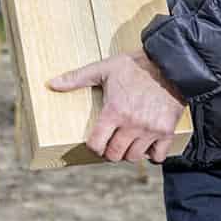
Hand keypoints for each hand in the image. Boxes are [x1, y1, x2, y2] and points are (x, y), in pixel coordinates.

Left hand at [48, 50, 185, 162]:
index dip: (93, 147)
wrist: (169, 63)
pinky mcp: (167, 131)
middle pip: (115, 155)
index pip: (97, 144)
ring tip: (127, 143)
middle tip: (111, 144)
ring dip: (129, 153)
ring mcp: (150, 130)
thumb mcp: (103, 68)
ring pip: (135, 157)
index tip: (95, 142)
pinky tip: (147, 146)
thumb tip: (51, 84)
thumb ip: (77, 78)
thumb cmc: (135, 66)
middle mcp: (131, 124)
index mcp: (114, 111)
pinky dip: (152, 155)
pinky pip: (158, 156)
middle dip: (110, 152)